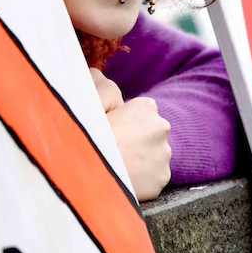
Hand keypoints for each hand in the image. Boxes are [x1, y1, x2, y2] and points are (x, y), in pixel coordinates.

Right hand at [90, 68, 170, 201]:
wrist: (88, 176)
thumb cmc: (88, 136)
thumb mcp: (89, 102)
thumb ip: (98, 85)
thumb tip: (97, 72)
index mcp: (146, 107)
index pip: (140, 110)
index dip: (122, 120)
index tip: (109, 130)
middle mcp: (162, 128)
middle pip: (148, 132)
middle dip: (135, 139)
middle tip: (111, 149)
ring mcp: (163, 156)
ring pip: (152, 155)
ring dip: (139, 160)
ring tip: (116, 166)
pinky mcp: (162, 179)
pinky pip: (151, 177)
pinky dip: (140, 179)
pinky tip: (123, 180)